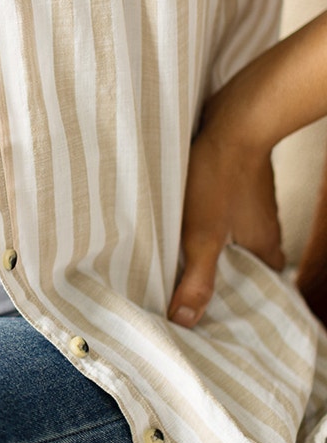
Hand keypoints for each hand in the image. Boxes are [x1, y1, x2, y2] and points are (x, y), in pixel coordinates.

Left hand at [170, 87, 284, 328]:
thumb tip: (184, 320)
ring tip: (176, 265)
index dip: (239, 305)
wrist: (232, 122)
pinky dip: (202, 226)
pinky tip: (178, 226)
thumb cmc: (218, 178)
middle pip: (242, 267)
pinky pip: (220, 216)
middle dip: (218, 280)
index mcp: (266, 249)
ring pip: (229, 240)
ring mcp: (250, 207)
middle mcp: (263, 230)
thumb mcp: (201, 236)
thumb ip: (196, 279)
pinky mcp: (234, 186)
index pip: (261, 290)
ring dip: (206, 251)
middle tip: (187, 295)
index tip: (216, 319)